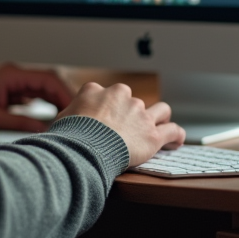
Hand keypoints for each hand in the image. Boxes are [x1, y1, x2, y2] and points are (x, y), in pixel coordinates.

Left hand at [0, 63, 74, 132]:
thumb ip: (17, 123)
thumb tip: (44, 129)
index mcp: (11, 74)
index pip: (48, 78)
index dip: (64, 93)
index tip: (76, 108)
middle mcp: (15, 74)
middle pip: (50, 81)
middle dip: (66, 96)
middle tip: (79, 114)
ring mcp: (14, 82)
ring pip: (45, 87)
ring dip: (58, 101)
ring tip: (70, 118)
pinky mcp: (12, 91)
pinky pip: (36, 94)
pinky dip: (47, 104)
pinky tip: (55, 117)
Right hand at [58, 82, 184, 166]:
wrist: (85, 147)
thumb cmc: (71, 135)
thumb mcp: (62, 118)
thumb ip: (71, 115)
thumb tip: (68, 121)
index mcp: (97, 90)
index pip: (105, 94)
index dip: (107, 107)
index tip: (105, 119)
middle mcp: (121, 96)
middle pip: (132, 101)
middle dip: (131, 113)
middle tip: (126, 130)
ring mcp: (139, 114)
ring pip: (160, 110)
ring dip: (159, 118)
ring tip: (158, 128)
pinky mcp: (152, 133)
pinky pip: (173, 131)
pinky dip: (176, 136)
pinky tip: (175, 141)